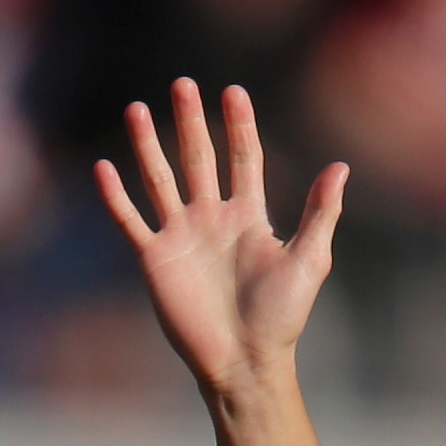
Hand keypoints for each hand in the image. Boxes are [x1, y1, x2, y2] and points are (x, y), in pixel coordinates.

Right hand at [95, 79, 347, 400]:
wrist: (245, 361)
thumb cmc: (282, 317)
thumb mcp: (310, 259)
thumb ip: (322, 212)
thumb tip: (340, 166)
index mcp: (249, 216)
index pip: (242, 158)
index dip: (239, 125)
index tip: (233, 91)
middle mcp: (212, 220)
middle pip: (199, 158)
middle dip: (190, 122)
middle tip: (182, 84)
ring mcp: (181, 238)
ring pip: (160, 180)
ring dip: (148, 145)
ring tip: (136, 109)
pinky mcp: (156, 261)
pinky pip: (132, 221)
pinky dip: (117, 197)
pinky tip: (104, 168)